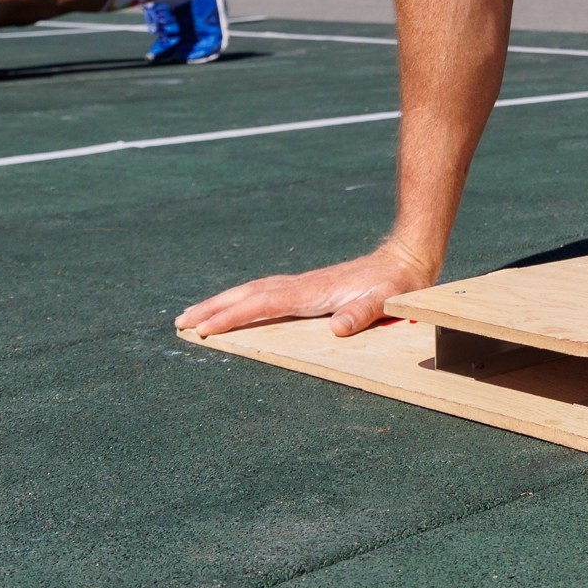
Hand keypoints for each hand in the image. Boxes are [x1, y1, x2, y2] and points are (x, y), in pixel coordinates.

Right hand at [176, 244, 436, 339]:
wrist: (406, 258)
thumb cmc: (396, 284)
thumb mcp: (386, 301)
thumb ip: (362, 313)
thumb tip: (337, 328)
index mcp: (311, 292)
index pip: (262, 305)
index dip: (232, 317)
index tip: (204, 329)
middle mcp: (300, 286)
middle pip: (247, 295)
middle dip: (213, 308)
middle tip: (180, 322)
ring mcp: (302, 285)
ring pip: (252, 292)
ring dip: (223, 303)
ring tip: (194, 315)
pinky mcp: (308, 287)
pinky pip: (265, 294)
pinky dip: (243, 300)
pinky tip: (237, 306)